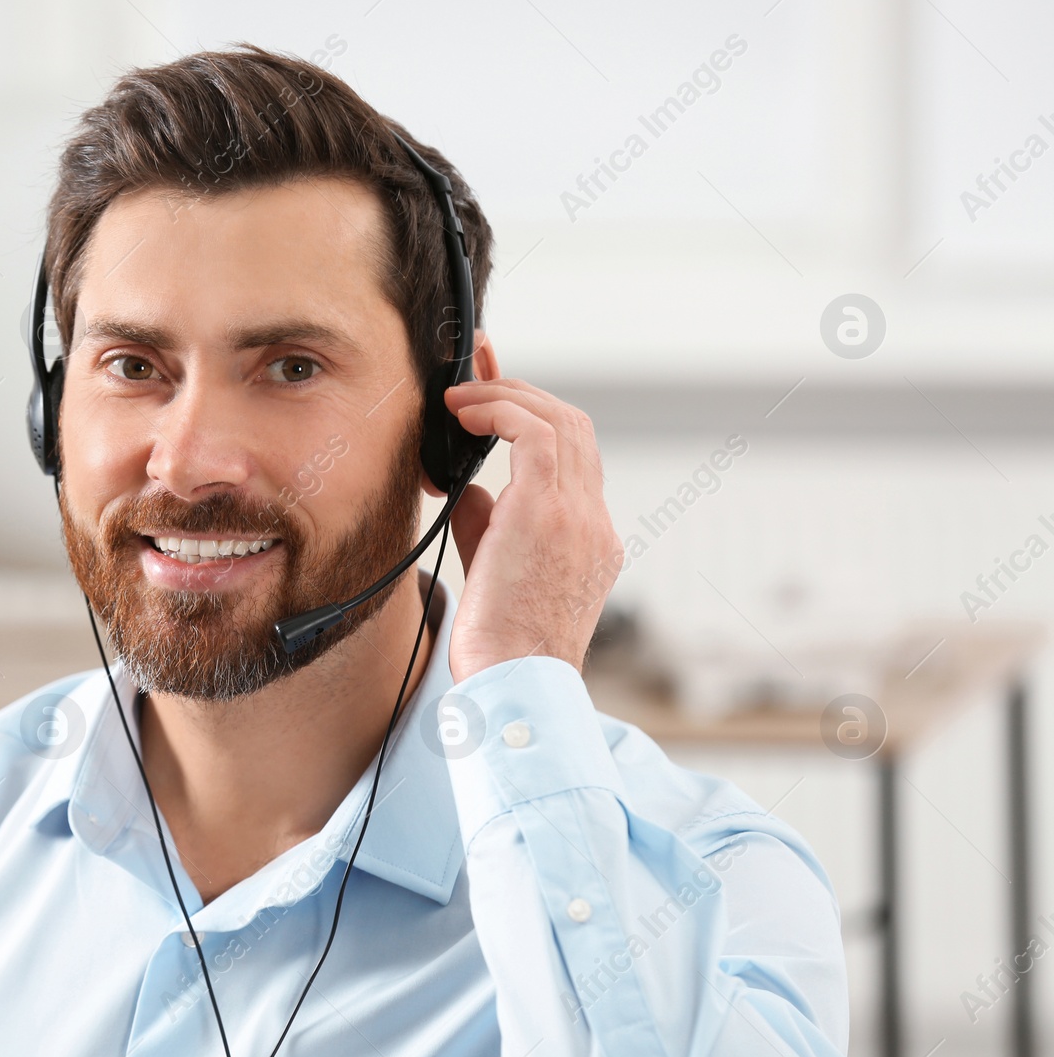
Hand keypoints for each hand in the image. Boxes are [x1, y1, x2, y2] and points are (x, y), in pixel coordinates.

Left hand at [440, 377, 622, 682]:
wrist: (514, 683)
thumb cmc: (498, 643)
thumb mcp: (497, 568)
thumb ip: (490, 522)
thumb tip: (469, 486)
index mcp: (590, 537)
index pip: (575, 455)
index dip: (535, 416)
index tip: (494, 397)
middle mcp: (593, 521)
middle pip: (574, 426)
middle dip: (522, 390)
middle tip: (477, 373)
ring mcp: (579, 515)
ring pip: (560, 420)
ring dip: (506, 396)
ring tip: (461, 397)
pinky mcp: (549, 512)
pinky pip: (534, 433)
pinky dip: (498, 411)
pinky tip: (464, 414)